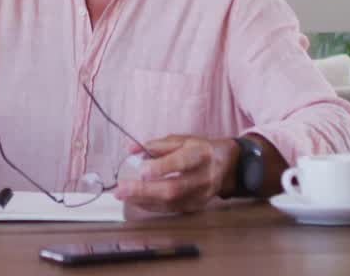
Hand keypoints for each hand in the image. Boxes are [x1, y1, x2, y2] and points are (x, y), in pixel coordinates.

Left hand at [113, 135, 236, 212]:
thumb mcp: (183, 140)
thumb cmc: (201, 150)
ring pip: (170, 203)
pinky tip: (136, 200)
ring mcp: (201, 195)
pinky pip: (171, 210)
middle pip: (173, 188)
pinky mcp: (196, 206)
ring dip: (143, 200)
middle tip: (121, 189)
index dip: (162, 167)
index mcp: (201, 154)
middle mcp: (203, 177)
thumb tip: (131, 148)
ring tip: (123, 195)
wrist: (228, 166)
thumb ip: (157, 145)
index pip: (182, 162)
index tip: (142, 169)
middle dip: (144, 190)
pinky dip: (151, 205)